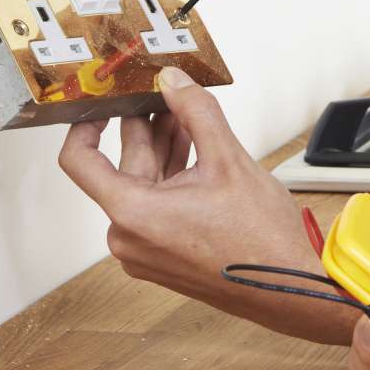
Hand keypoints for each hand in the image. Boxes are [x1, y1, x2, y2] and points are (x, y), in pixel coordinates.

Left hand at [56, 69, 349, 342]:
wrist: (289, 288)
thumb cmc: (261, 239)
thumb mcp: (228, 159)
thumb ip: (195, 111)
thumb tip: (173, 81)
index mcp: (133, 214)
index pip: (79, 160)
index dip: (85, 124)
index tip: (101, 103)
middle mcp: (129, 238)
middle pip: (123, 168)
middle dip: (147, 129)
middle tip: (165, 94)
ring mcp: (145, 251)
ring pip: (143, 185)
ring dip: (164, 150)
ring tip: (189, 118)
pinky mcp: (162, 257)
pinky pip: (155, 207)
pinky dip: (172, 178)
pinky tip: (196, 151)